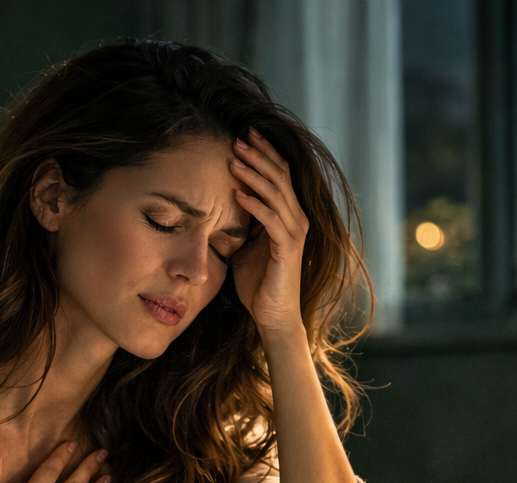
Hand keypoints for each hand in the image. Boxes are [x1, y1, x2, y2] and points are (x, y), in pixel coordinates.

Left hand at [229, 128, 308, 343]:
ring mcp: (294, 232)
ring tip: (234, 159)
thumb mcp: (245, 244)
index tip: (245, 134)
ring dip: (254, 175)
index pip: (280, 174)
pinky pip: (270, 220)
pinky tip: (237, 194)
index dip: (264, 153)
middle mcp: (296, 218)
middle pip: (280, 176)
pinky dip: (255, 205)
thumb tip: (220, 203)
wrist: (273, 314)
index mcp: (288, 214)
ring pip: (276, 194)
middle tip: (238, 138)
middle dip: (259, 155)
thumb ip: (241, 222)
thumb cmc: (258, 282)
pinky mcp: (287, 248)